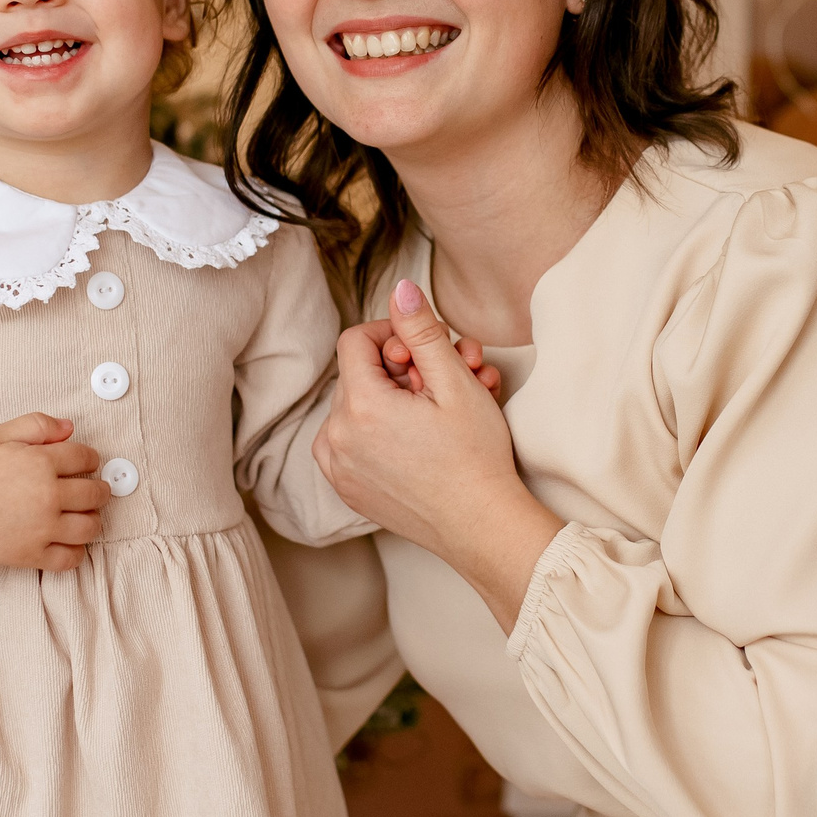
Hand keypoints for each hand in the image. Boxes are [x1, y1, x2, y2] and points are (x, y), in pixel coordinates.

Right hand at [0, 411, 107, 571]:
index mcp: (41, 462)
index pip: (86, 458)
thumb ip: (37, 425)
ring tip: (83, 515)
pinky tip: (68, 540)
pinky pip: (70, 558)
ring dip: (93, 519)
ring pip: (90, 527)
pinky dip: (76, 551)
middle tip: (92, 490)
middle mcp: (47, 496)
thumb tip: (70, 428)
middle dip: (99, 489)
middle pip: (94, 493)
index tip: (86, 463)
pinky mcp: (31, 555)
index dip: (89, 458)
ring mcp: (41, 529)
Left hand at [315, 280, 564, 631]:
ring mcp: (337, 466)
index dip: (393, 333)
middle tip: (452, 377)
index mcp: (358, 406)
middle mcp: (335, 436)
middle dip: (404, 368)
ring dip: (397, 399)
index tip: (426, 346)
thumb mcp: (454, 382)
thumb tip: (400, 290)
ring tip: (443, 410)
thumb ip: (422, 331)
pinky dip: (383, 430)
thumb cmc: (475, 457)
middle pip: (360, 374)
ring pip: (359, 406)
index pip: (356, 340)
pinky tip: (422, 437)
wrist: (481, 527)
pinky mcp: (347, 488)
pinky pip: (354, 440)